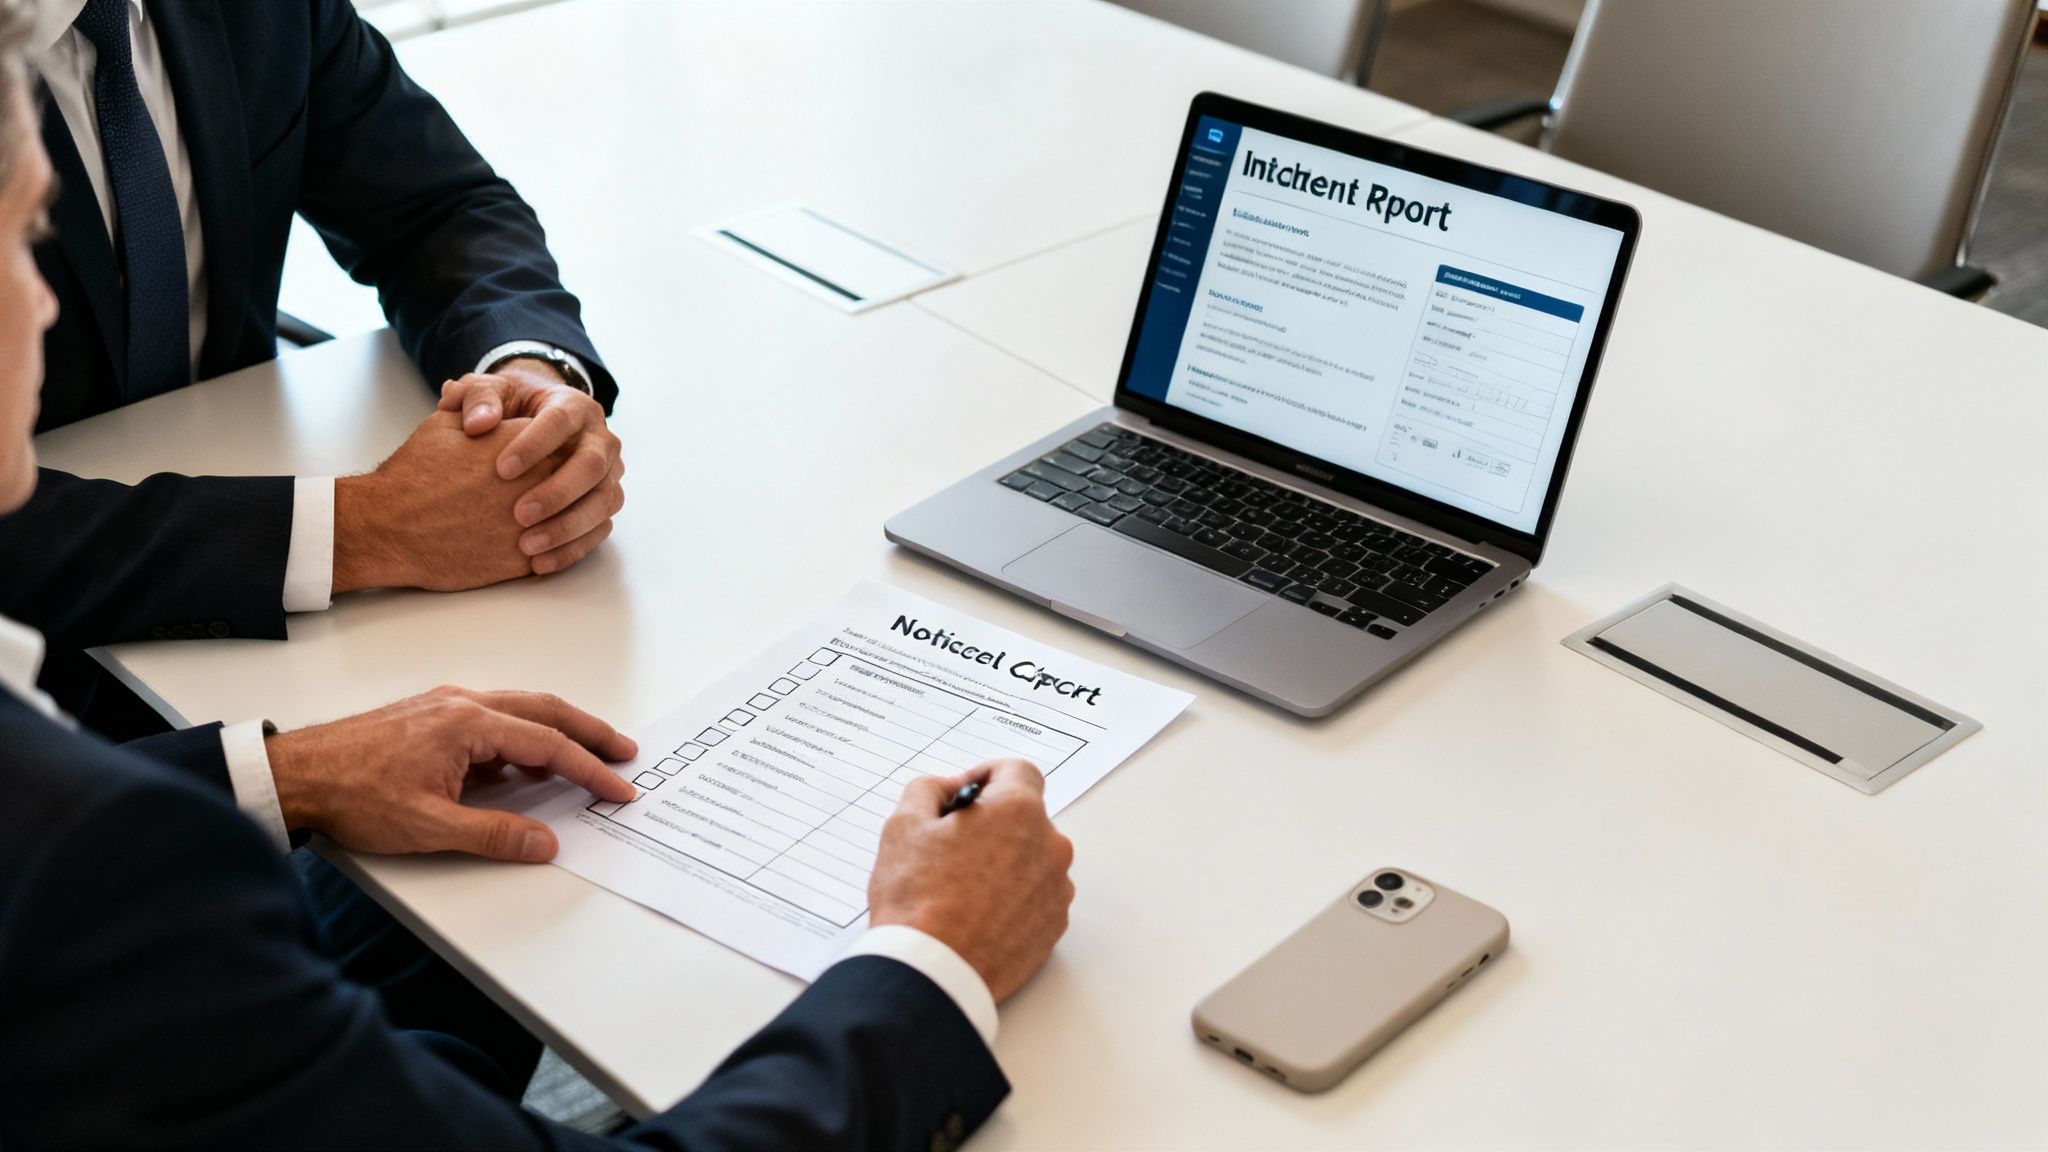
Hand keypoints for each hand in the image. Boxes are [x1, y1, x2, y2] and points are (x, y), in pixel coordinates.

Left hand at [265, 686, 639, 860]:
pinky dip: (524, 732)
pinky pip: (494, 716)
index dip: (588, 769)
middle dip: (590, 732)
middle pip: (545, 709)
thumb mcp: (428, 826)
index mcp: (467, 723)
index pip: (547, 744)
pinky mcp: (432, 715)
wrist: (296, 775)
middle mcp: (461, 703)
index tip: (617, 787)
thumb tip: (544, 842)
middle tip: (625, 752)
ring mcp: (445, 704)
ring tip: (587, 752)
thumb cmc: (351, 794)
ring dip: (559, 729)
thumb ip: (494, 834)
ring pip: (520, 708)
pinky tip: (524, 760)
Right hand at [332, 411, 562, 592]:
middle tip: (564, 484)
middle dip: (575, 480)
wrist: (391, 528)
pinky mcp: (525, 559)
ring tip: (563, 516)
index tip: (552, 450)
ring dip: (576, 517)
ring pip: (580, 519)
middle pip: (580, 477)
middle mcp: (539, 481)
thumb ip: (480, 414)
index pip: (563, 438)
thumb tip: (490, 411)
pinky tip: (552, 545)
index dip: (557, 445)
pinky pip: (562, 554)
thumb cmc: (415, 474)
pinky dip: (563, 549)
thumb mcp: (446, 425)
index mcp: (524, 442)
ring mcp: (537, 523)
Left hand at [439, 360, 624, 575]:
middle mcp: (601, 440)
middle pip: (592, 465)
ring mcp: (609, 475)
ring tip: (526, 546)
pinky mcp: (604, 504)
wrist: (531, 425)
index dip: (534, 445)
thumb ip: (477, 398)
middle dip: (557, 492)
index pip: (561, 422)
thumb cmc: (507, 409)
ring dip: (567, 527)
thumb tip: (478, 424)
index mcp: (575, 407)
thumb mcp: (489, 393)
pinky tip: (538, 563)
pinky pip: (599, 530)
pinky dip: (571, 550)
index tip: (501, 469)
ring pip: (604, 502)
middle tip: (519, 514)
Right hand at [869, 759, 1075, 1002]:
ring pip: (1032, 858)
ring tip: (961, 886)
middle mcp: (1049, 846)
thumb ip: (928, 790)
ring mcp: (1056, 889)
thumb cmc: (918, 899)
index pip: (1016, 771)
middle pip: (1026, 817)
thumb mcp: (904, 826)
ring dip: (1005, 861)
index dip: (986, 776)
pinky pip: (1036, 896)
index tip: (964, 795)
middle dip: (993, 823)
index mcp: (1018, 811)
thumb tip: (946, 789)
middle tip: (953, 844)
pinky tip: (977, 912)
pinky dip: (1013, 897)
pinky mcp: (1053, 926)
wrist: (933, 972)